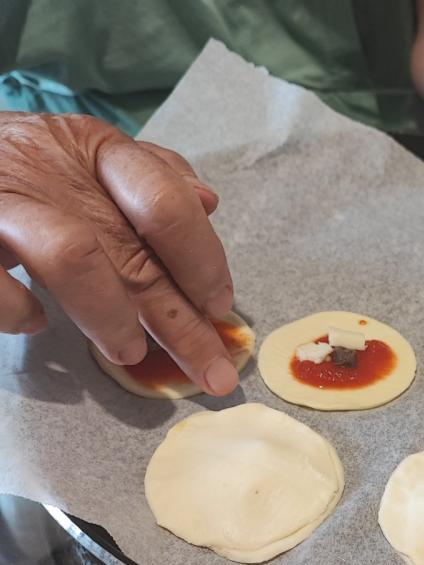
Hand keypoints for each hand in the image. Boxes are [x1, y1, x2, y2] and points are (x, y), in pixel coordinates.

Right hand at [0, 112, 238, 395]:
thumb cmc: (33, 162)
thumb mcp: (94, 154)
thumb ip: (153, 177)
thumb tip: (208, 202)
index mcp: (100, 152)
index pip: (166, 204)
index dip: (202, 260)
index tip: (221, 307)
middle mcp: (55, 171)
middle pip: (135, 254)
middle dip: (183, 324)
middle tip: (213, 373)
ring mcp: (5, 200)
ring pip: (73, 260)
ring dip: (111, 317)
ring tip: (130, 353)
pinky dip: (17, 311)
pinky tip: (36, 322)